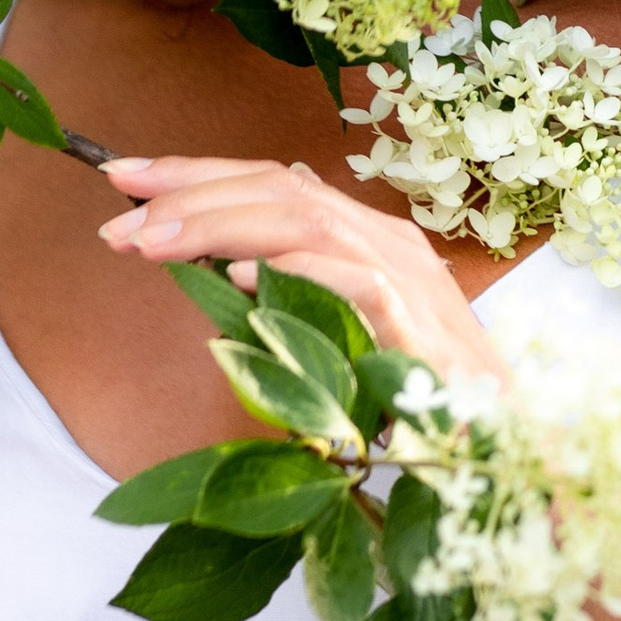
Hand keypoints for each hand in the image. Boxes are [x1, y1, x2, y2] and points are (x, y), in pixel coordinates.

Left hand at [98, 155, 506, 391]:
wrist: (505, 445)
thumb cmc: (417, 402)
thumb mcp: (338, 342)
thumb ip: (290, 302)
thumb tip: (218, 271)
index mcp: (369, 241)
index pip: (273, 183)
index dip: (195, 174)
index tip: (122, 176)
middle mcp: (389, 244)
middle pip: (279, 188)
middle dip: (188, 193)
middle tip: (116, 215)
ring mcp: (409, 279)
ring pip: (306, 218)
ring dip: (218, 225)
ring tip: (151, 242)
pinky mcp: (420, 325)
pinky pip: (354, 281)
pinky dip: (293, 271)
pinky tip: (237, 280)